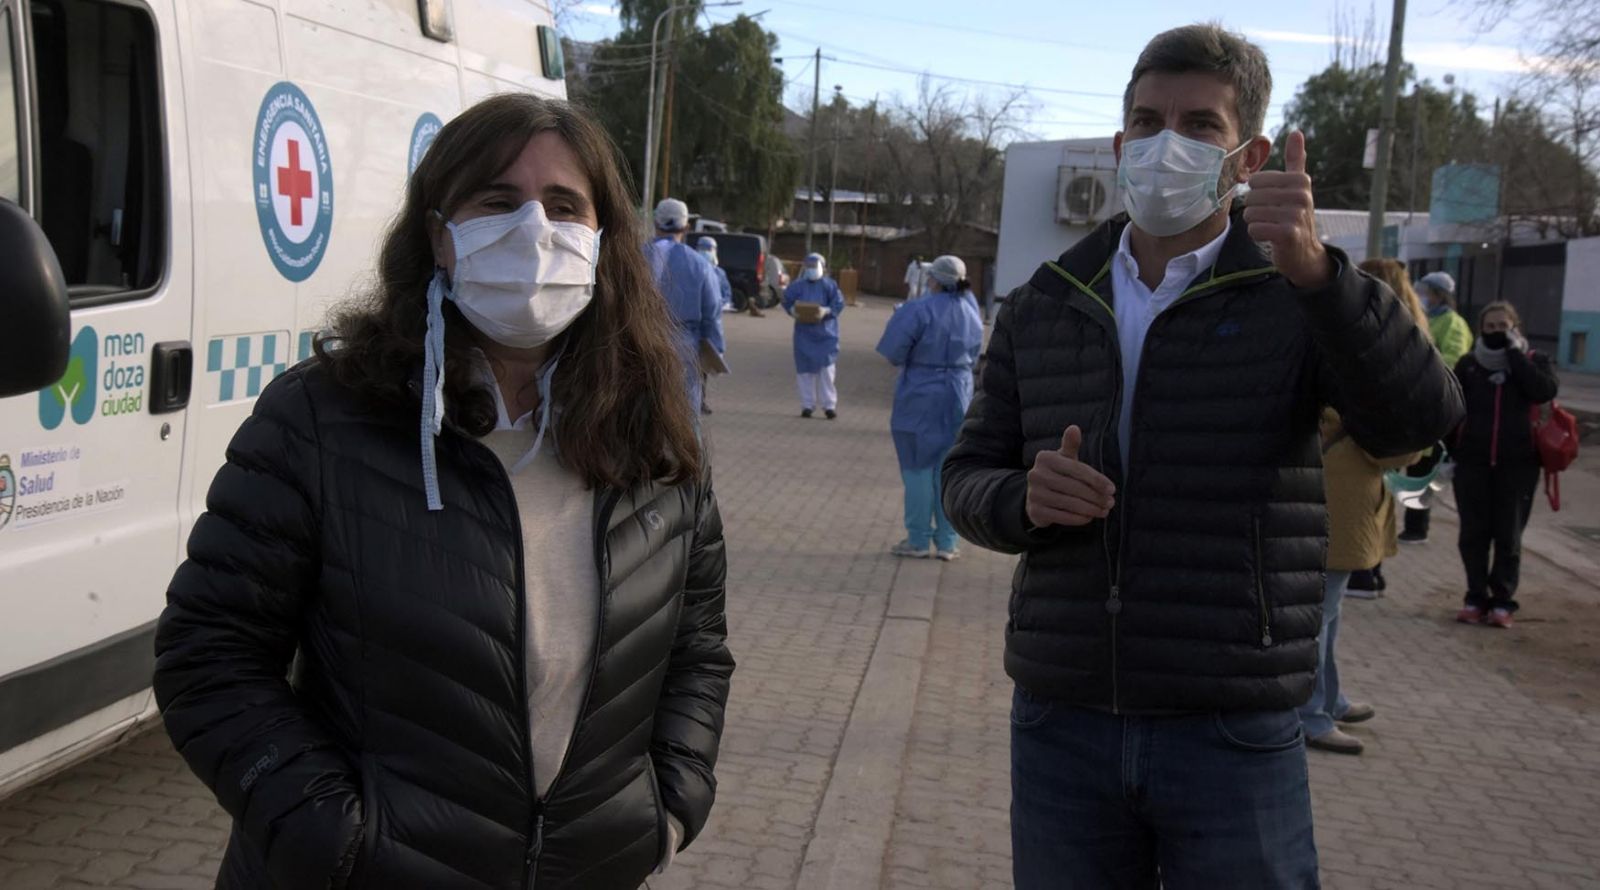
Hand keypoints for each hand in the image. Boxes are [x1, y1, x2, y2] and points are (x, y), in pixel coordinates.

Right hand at [1026, 426, 1115, 527]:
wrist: (1036, 496)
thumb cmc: (1058, 474)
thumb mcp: (1064, 458)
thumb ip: (1071, 445)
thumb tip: (1074, 428)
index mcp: (1045, 458)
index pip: (1077, 469)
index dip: (1097, 480)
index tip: (1112, 489)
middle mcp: (1036, 474)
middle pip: (1075, 487)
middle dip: (1096, 497)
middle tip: (1110, 503)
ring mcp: (1034, 494)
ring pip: (1070, 503)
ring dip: (1091, 509)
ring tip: (1104, 511)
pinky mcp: (1035, 511)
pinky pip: (1062, 516)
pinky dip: (1078, 518)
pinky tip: (1089, 518)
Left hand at [1243, 130, 1333, 289]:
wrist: (1304, 253)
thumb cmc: (1296, 215)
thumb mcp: (1298, 186)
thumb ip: (1296, 160)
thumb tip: (1296, 131)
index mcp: (1300, 180)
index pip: (1256, 180)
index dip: (1257, 193)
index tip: (1273, 202)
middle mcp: (1301, 195)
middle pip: (1251, 197)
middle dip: (1255, 210)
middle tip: (1272, 217)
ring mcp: (1296, 215)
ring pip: (1250, 214)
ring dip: (1256, 223)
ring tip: (1271, 226)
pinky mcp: (1288, 234)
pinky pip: (1254, 229)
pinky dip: (1257, 235)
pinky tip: (1270, 237)